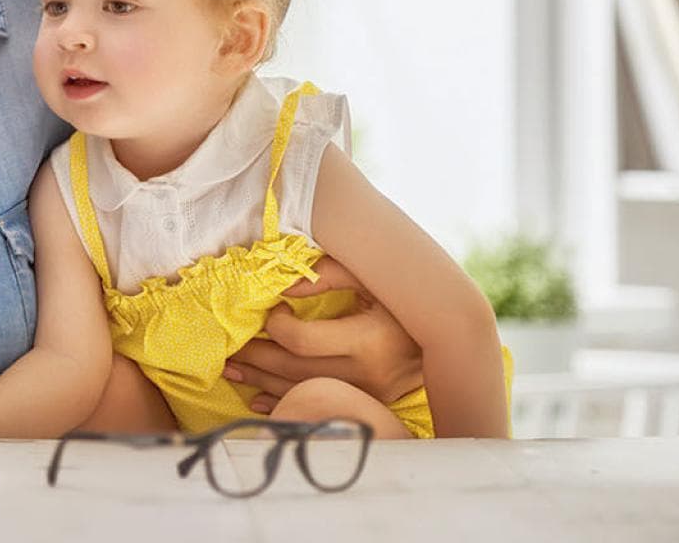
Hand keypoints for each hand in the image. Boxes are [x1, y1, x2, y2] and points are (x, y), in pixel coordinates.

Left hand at [223, 256, 423, 409]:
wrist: (450, 336)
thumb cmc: (403, 297)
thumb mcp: (373, 276)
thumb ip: (329, 274)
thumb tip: (284, 288)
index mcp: (369, 340)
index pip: (302, 342)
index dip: (276, 326)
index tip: (270, 311)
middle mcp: (368, 375)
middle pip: (294, 371)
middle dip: (257, 357)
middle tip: (229, 347)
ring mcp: (368, 395)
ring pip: (301, 392)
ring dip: (261, 381)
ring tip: (231, 369)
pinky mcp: (367, 404)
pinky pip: (317, 405)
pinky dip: (282, 402)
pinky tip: (256, 398)